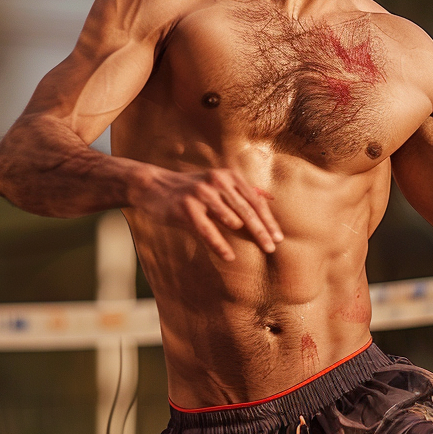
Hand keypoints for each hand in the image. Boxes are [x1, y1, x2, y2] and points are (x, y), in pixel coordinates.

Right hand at [130, 166, 283, 260]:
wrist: (154, 186)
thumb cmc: (190, 189)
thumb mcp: (216, 183)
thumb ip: (240, 191)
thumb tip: (269, 199)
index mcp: (228, 176)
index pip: (254, 200)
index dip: (268, 219)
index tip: (279, 236)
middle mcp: (218, 182)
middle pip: (247, 209)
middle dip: (263, 230)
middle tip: (273, 247)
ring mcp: (202, 194)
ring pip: (231, 218)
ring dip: (248, 235)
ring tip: (261, 250)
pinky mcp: (186, 207)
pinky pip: (207, 230)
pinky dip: (220, 244)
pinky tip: (229, 256)